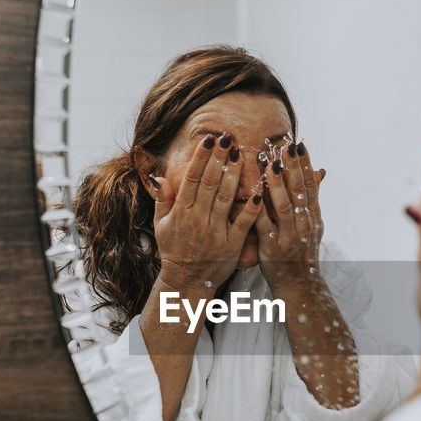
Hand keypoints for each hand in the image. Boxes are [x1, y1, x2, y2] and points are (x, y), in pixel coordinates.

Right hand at [149, 133, 260, 293]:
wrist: (186, 282)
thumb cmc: (175, 251)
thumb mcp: (161, 225)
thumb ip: (162, 200)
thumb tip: (160, 176)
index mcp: (181, 212)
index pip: (191, 178)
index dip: (200, 157)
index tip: (208, 140)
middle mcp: (197, 219)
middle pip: (210, 183)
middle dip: (219, 158)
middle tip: (229, 138)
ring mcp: (215, 232)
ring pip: (226, 197)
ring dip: (235, 174)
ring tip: (242, 154)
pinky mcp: (232, 245)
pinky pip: (243, 223)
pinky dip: (251, 207)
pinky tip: (260, 190)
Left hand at [254, 140, 326, 290]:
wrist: (299, 284)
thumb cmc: (302, 251)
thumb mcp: (314, 224)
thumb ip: (313, 198)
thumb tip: (320, 172)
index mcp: (313, 217)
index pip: (310, 186)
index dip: (305, 165)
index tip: (299, 145)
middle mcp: (304, 225)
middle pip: (298, 192)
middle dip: (292, 168)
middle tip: (285, 148)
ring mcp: (289, 237)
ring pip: (284, 207)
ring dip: (278, 185)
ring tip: (270, 165)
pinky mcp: (273, 249)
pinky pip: (265, 227)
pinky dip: (259, 211)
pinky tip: (253, 195)